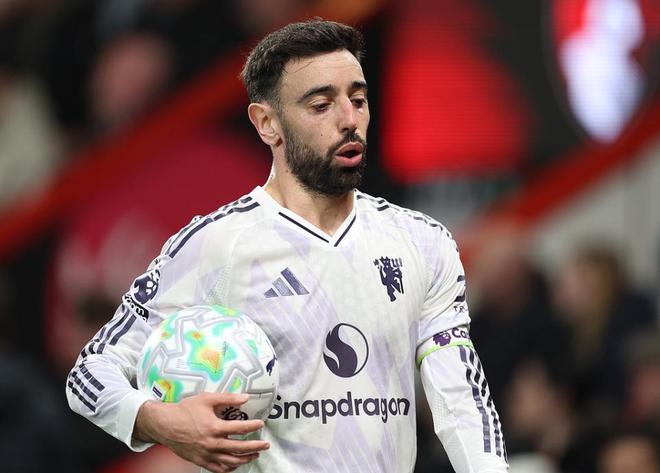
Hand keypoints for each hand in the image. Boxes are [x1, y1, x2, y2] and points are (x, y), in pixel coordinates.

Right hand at [135, 392, 268, 471]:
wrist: (165, 425)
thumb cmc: (185, 410)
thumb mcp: (207, 399)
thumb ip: (228, 398)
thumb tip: (246, 398)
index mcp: (214, 427)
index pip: (240, 429)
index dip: (252, 426)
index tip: (260, 424)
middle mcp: (211, 444)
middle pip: (239, 449)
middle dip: (255, 447)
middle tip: (265, 444)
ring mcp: (206, 454)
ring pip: (230, 462)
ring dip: (245, 459)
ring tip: (255, 454)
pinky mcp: (200, 461)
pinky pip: (218, 469)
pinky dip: (230, 468)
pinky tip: (236, 463)